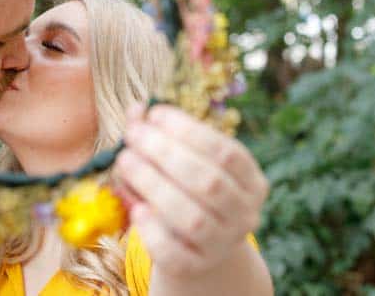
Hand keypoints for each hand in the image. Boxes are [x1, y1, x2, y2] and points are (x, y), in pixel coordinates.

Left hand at [114, 104, 268, 277]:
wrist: (194, 248)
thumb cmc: (184, 191)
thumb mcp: (180, 160)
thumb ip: (159, 134)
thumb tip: (136, 109)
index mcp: (249, 180)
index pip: (226, 152)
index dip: (189, 130)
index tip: (154, 114)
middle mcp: (243, 213)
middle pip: (209, 183)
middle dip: (165, 153)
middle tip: (132, 135)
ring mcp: (222, 244)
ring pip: (193, 218)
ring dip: (153, 184)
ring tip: (125, 161)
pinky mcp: (195, 266)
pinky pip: (174, 252)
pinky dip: (153, 229)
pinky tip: (137, 208)